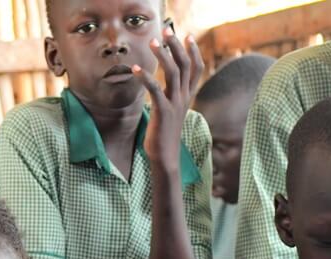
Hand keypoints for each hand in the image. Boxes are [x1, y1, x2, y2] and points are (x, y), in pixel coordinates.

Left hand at [133, 29, 203, 167]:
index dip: (193, 51)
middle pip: (185, 65)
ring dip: (162, 55)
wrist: (165, 157)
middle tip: (166, 30)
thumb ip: (170, 97)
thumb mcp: (170, 112)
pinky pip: (155, 90)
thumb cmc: (164, 134)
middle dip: (176, 45)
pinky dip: (146, 77)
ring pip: (173, 72)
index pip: (196, 68)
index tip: (188, 35)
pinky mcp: (163, 112)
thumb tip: (163, 87)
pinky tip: (135, 69)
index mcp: (187, 96)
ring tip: (152, 42)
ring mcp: (175, 104)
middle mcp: (184, 97)